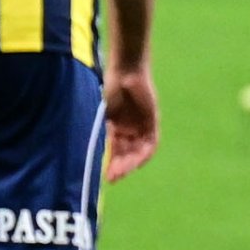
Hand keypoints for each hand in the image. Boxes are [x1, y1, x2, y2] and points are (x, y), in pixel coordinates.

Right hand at [103, 64, 159, 180]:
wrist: (126, 72)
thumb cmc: (111, 89)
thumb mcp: (106, 115)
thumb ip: (106, 133)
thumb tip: (96, 152)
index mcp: (117, 128)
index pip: (116, 152)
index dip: (112, 165)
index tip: (107, 177)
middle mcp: (130, 130)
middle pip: (127, 154)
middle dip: (121, 167)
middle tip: (113, 177)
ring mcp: (142, 126)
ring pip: (138, 151)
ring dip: (131, 163)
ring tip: (122, 172)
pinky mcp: (152, 121)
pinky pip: (151, 142)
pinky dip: (145, 153)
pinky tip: (138, 161)